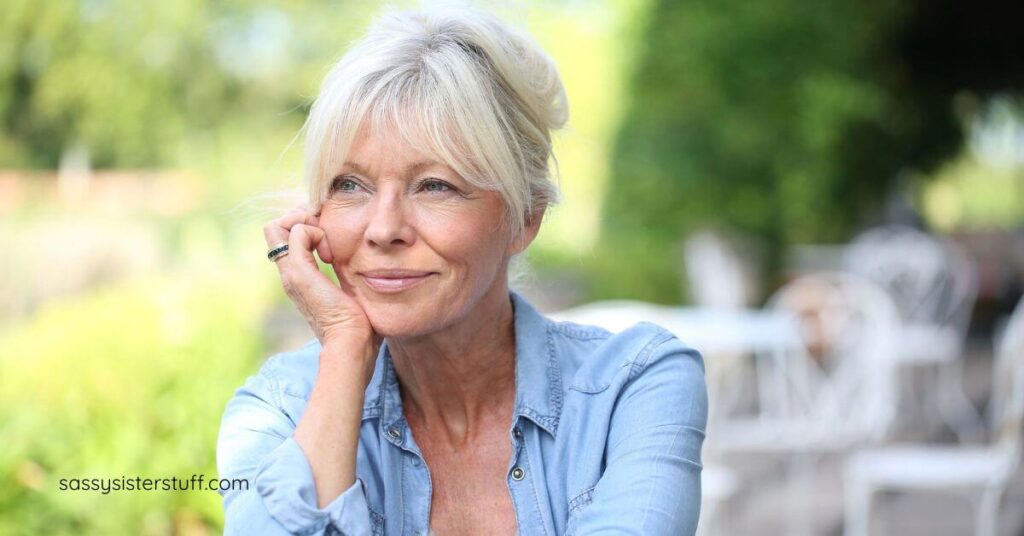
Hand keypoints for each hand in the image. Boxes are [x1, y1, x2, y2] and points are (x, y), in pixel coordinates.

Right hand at [264, 205, 379, 354]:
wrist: (351, 343)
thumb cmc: (357, 323)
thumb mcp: (346, 290)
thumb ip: (343, 273)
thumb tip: (353, 260)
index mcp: (297, 277)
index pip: (283, 236)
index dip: (304, 224)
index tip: (328, 238)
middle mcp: (288, 274)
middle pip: (274, 227)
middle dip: (301, 218)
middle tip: (325, 233)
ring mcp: (290, 273)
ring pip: (278, 225)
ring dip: (307, 223)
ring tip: (327, 246)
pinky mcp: (299, 272)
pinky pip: (298, 232)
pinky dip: (316, 232)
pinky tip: (330, 254)